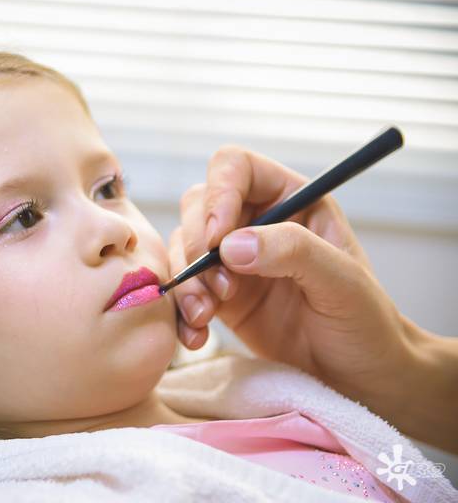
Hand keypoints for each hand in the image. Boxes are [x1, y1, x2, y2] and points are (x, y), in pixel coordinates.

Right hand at [168, 145, 423, 424]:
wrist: (357, 376)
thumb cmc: (364, 321)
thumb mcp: (342, 282)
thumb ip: (293, 252)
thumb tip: (231, 245)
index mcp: (291, 198)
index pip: (236, 168)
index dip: (218, 193)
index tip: (218, 237)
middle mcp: (256, 221)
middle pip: (198, 207)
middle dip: (197, 247)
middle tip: (221, 289)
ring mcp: (233, 259)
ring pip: (183, 249)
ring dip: (186, 282)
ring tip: (205, 317)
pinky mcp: (219, 296)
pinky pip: (183, 291)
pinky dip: (180, 312)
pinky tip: (196, 336)